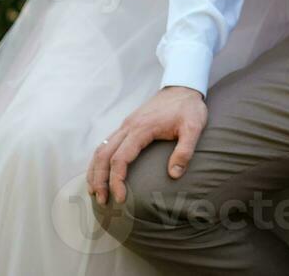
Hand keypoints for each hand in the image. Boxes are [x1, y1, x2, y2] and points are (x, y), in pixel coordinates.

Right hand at [87, 86, 207, 205]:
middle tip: (101, 201)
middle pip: (104, 155)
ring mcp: (126, 125)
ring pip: (101, 149)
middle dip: (99, 180)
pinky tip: (100, 173)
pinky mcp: (127, 126)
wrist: (183, 87)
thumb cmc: (189, 108)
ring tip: (95, 192)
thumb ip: (185, 150)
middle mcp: (128, 126)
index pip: (120, 159)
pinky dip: (99, 160)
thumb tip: (174, 174)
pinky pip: (106, 144)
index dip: (117, 181)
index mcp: (141, 128)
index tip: (120, 198)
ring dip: (95, 171)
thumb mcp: (194, 127)